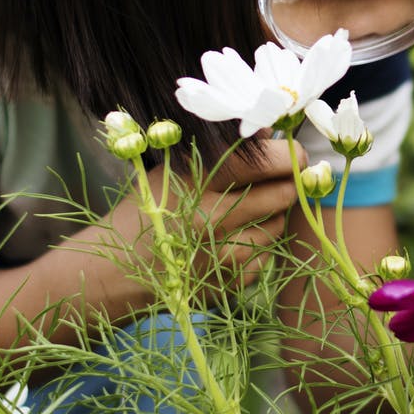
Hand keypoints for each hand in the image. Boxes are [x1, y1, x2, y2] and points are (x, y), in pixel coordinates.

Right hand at [108, 137, 305, 298]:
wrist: (121, 269)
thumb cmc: (153, 207)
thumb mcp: (175, 167)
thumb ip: (224, 147)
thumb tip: (269, 131)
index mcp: (197, 182)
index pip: (265, 162)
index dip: (288, 154)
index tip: (292, 152)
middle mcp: (214, 219)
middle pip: (283, 193)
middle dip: (287, 182)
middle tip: (279, 177)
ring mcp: (226, 255)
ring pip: (280, 223)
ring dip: (272, 212)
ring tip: (244, 208)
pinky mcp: (234, 281)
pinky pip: (269, 252)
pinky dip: (260, 242)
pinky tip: (233, 237)